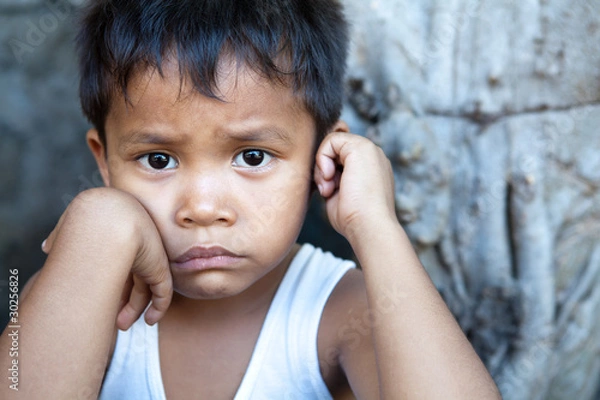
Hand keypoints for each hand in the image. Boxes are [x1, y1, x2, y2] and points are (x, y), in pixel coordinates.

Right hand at [42, 187, 172, 328]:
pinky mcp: (159, 269)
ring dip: (136, 310)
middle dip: (124, 303)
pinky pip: (163, 294)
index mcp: (118, 241)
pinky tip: (150, 321)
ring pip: (146, 290)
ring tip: (121, 326)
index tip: (99, 304)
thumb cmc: (82, 226)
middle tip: (115, 323)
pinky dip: (159, 309)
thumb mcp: (67, 233)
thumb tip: (48, 247)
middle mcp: (136, 250)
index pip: (119, 268)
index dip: (110, 287)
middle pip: (133, 281)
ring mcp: (149, 259)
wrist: (106, 221)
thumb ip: (60, 237)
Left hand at [314, 131, 396, 241]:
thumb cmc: (354, 220)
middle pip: (335, 149)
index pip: (341, 157)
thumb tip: (321, 175)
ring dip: (321, 165)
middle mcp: (373, 157)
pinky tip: (328, 177)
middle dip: (323, 168)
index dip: (327, 170)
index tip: (327, 191)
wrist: (369, 226)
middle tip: (326, 190)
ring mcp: (370, 149)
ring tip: (328, 188)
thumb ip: (333, 181)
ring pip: (332, 143)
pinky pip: (332, 139)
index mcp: (371, 169)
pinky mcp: (361, 147)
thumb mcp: (340, 195)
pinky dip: (322, 157)